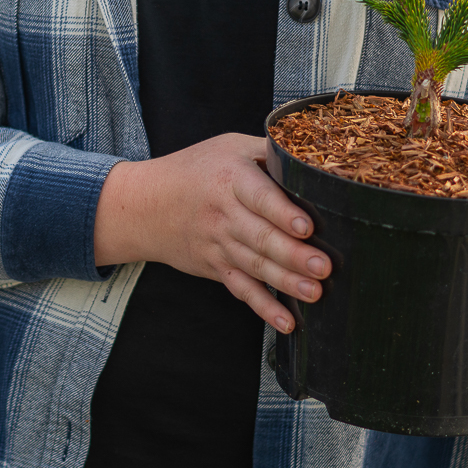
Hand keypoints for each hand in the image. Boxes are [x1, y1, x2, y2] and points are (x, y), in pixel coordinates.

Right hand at [93, 133, 328, 332]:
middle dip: (293, 254)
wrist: (144, 205)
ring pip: (255, 266)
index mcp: (230, 178)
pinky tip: (286, 322)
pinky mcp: (216, 267)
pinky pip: (242, 289)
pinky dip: (263, 308)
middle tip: (323, 266)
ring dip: (286, 282)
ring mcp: (218, 244)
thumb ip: (266, 150)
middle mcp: (223, 214)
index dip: (282, 213)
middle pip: (260, 237)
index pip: (259, 197)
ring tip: (315, 292)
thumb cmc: (194, 170)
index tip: (305, 227)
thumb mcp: (228, 146)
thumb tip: (312, 157)